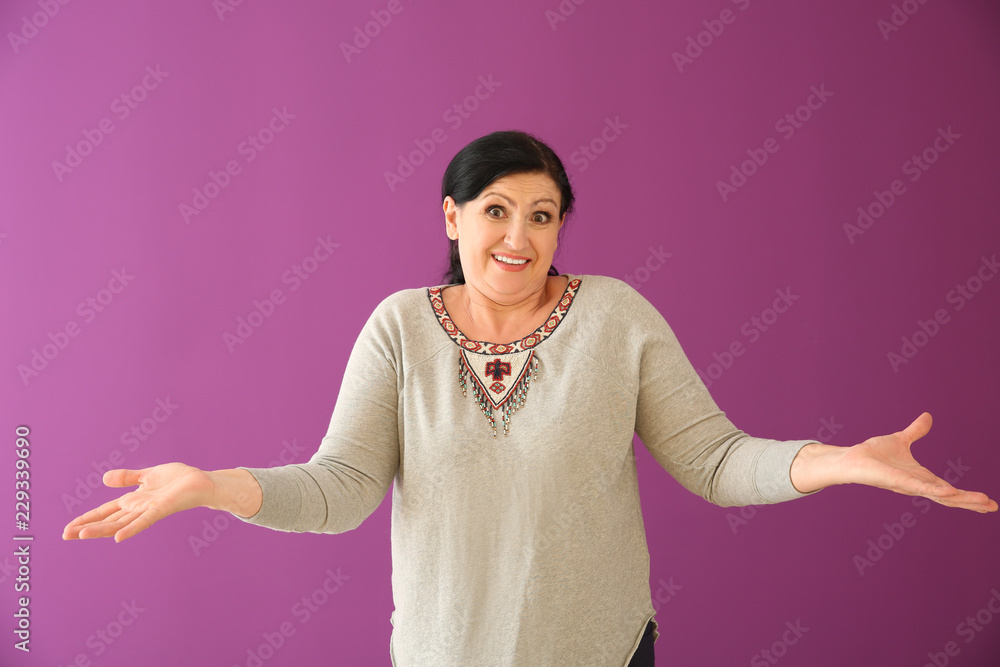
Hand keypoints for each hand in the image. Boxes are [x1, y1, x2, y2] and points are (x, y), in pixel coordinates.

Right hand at [62, 463, 214, 542]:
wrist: (201, 482)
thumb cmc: (177, 480)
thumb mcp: (148, 475)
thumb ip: (128, 478)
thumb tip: (104, 478)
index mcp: (133, 500)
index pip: (105, 511)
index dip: (87, 518)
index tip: (68, 529)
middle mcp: (138, 508)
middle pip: (108, 520)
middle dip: (87, 527)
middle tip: (65, 536)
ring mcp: (148, 510)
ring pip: (121, 522)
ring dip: (102, 529)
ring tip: (82, 534)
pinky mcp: (161, 509)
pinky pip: (144, 521)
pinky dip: (131, 529)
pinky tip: (118, 537)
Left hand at [840, 412, 996, 512]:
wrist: (851, 459)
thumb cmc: (874, 454)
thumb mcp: (900, 439)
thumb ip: (916, 431)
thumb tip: (928, 417)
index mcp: (921, 477)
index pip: (950, 489)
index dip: (968, 496)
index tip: (988, 502)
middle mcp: (917, 485)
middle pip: (949, 497)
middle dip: (970, 502)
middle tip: (992, 506)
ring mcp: (908, 485)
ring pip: (940, 496)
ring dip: (961, 499)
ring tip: (982, 502)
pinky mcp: (897, 482)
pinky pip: (919, 488)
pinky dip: (935, 491)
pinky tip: (950, 492)